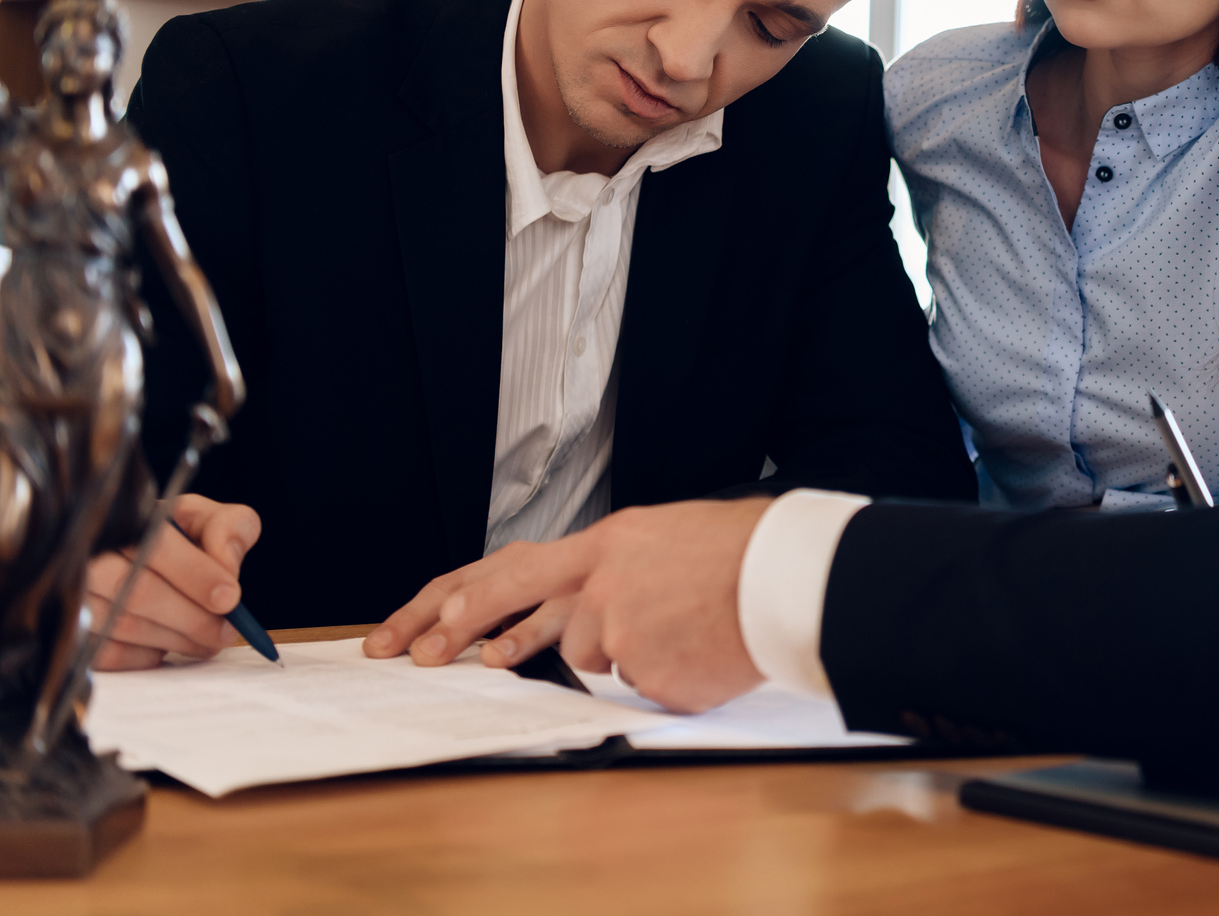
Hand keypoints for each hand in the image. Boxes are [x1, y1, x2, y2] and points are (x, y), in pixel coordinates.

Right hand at [86, 494, 261, 670]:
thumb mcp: (207, 519)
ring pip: (124, 626)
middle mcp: (90, 553)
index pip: (157, 546)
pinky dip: (145, 656)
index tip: (229, 598)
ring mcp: (74, 592)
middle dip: (193, 618)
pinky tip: (166, 645)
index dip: (196, 575)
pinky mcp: (72, 629)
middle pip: (139, 592)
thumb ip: (230, 528)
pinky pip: (106, 653)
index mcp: (128, 517)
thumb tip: (227, 566)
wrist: (138, 558)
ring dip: (176, 640)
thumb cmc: (176, 537)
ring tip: (208, 640)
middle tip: (225, 631)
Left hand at [365, 497, 774, 713]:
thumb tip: (591, 606)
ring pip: (598, 656)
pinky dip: (672, 671)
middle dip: (465, 627)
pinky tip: (705, 647)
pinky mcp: (646, 671)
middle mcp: (603, 581)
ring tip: (680, 627)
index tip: (428, 622)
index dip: (468, 596)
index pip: (518, 568)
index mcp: (609, 542)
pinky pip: (644, 682)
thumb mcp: (668, 539)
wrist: (788, 577)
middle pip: (525, 606)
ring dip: (634, 650)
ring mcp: (620, 628)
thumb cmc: (742, 554)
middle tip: (427, 655)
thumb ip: (620, 568)